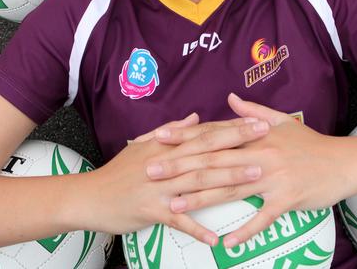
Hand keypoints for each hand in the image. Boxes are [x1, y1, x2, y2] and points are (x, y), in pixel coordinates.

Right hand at [86, 111, 270, 245]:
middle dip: (239, 145)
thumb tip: (196, 118)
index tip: (256, 121)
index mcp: (165, 146)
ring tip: (256, 178)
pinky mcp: (151, 210)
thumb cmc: (119, 172)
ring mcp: (160, 187)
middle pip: (207, 152)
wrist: (90, 196)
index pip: (204, 133)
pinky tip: (216, 237)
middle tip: (266, 138)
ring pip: (199, 181)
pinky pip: (178, 220)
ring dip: (229, 179)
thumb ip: (171, 131)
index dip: (231, 127)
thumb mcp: (142, 145)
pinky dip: (197, 228)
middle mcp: (166, 163)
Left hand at [149, 93, 355, 248]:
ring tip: (175, 205)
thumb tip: (230, 97)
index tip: (158, 139)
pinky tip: (225, 241)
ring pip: (230, 189)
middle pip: (213, 161)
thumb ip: (252, 111)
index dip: (184, 136)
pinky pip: (263, 217)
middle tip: (151, 173)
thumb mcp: (281, 121)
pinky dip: (245, 230)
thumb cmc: (310, 143)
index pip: (212, 135)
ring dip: (201, 199)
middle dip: (180, 167)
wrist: (344, 161)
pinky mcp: (287, 199)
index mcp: (254, 135)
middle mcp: (258, 154)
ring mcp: (272, 177)